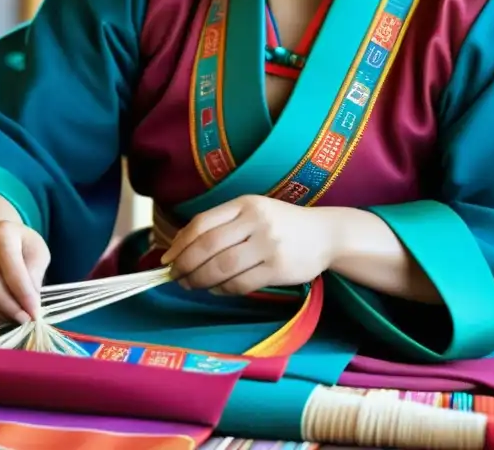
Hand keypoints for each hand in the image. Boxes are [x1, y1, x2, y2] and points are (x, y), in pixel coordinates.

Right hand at [0, 219, 50, 325]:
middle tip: (26, 321)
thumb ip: (35, 275)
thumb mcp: (37, 253)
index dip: (25, 295)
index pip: (13, 270)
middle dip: (13, 310)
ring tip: (15, 319)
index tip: (35, 314)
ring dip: (1, 316)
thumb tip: (30, 304)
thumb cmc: (20, 247)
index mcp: (0, 233)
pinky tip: (1, 317)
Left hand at [160, 195, 338, 294]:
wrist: (325, 234)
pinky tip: (217, 289)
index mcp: (245, 204)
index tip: (167, 258)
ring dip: (200, 279)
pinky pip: (241, 283)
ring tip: (192, 285)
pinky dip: (223, 289)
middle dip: (186, 264)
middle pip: (208, 246)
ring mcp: (268, 245)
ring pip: (222, 267)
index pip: (203, 223)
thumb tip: (180, 247)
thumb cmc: (281, 224)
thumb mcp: (253, 211)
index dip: (180, 243)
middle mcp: (256, 221)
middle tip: (175, 276)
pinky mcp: (278, 268)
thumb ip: (222, 224)